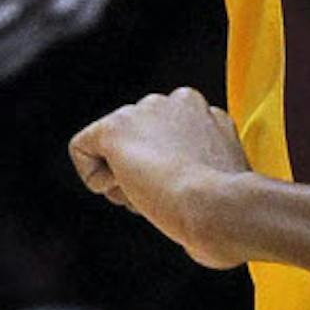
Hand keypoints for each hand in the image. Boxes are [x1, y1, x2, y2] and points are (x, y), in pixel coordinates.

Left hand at [69, 87, 252, 267]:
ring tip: (148, 194)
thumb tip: (187, 197)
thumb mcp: (221, 176)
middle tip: (161, 195)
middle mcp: (179, 101)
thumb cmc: (226, 208)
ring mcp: (146, 111)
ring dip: (123, 176)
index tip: (181, 189)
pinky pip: (83, 147)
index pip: (170, 138)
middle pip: (141, 139)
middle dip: (143, 169)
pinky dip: (93, 176)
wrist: (218, 206)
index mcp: (208, 113)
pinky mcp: (115, 127)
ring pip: (114, 146)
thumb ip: (201, 165)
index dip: (169, 170)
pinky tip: (122, 187)